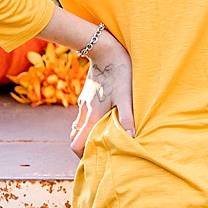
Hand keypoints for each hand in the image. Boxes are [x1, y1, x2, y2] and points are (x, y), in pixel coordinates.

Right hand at [68, 37, 135, 155]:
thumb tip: (131, 139)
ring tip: (105, 136)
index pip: (76, 144)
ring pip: (80, 124)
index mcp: (92, 116)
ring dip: (88, 132)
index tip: (94, 160)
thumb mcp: (126, 96)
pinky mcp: (87, 93)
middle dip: (85, 146)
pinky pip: (85, 112)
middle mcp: (84, 111)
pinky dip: (91, 120)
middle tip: (101, 151)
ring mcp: (84, 102)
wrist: (104, 48)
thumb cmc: (118, 72)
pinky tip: (105, 116)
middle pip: (76, 136)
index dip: (82, 155)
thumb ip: (127, 117)